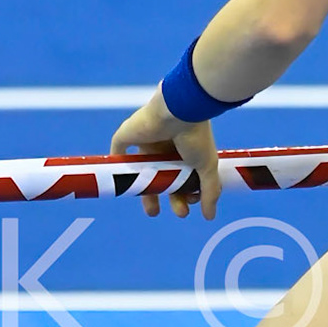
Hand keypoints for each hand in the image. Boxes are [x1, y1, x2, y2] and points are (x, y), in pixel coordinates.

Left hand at [109, 92, 221, 218]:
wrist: (180, 110)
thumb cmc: (196, 136)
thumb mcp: (206, 167)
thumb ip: (209, 191)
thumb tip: (209, 216)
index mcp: (183, 150)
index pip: (182, 176)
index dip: (185, 193)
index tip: (191, 202)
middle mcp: (164, 146)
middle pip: (162, 178)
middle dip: (170, 198)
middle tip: (179, 212)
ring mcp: (145, 140)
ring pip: (140, 170)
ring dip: (145, 192)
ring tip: (153, 212)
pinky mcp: (127, 134)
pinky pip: (118, 151)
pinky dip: (117, 166)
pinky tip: (121, 184)